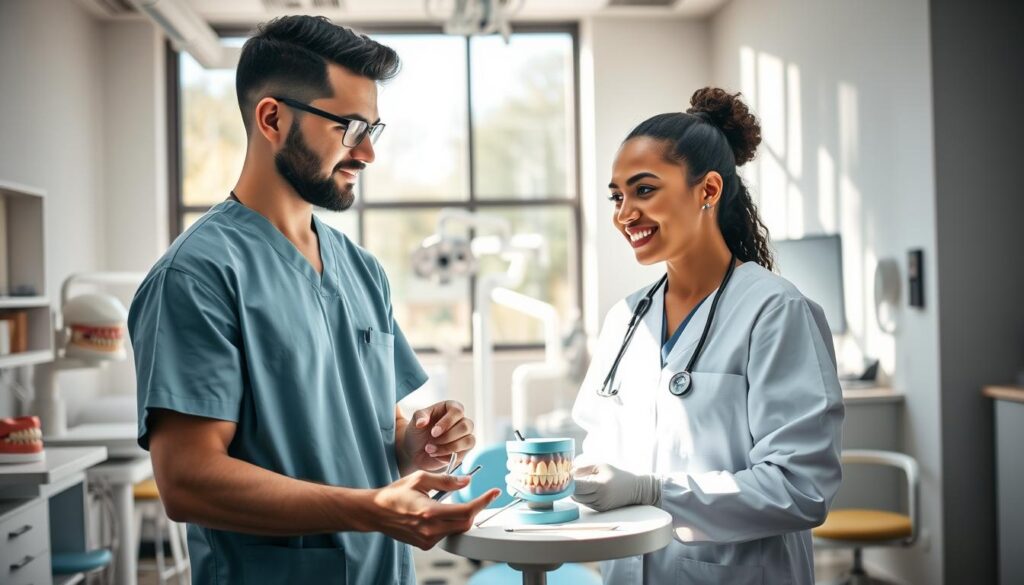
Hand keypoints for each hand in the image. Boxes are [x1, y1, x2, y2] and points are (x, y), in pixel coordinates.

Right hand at [360, 471, 499, 548]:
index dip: (483, 502)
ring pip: (457, 530)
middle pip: (466, 523)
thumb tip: (467, 481)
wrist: (375, 513)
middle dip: (475, 510)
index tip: (493, 493)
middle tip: (479, 498)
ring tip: (447, 503)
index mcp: (429, 512)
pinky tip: (438, 513)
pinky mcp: (425, 545)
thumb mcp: (419, 479)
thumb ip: (445, 480)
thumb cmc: (395, 494)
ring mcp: (427, 540)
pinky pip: (446, 534)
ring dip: (461, 516)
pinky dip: (449, 523)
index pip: (466, 510)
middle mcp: (430, 530)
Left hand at [401, 401, 475, 471]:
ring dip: (448, 448)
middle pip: (465, 426)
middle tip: (430, 443)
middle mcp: (462, 420)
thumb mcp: (416, 420)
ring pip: (468, 441)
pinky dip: (447, 457)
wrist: (415, 450)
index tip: (433, 432)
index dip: (447, 422)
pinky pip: (463, 454)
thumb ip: (419, 417)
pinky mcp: (464, 451)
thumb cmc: (419, 431)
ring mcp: (465, 436)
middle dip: (447, 437)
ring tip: (430, 450)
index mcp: (452, 408)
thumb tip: (422, 422)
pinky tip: (435, 456)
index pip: (458, 411)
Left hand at [571, 463, 660, 511]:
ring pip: (578, 500)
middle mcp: (599, 498)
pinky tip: (586, 489)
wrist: (634, 489)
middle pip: (575, 495)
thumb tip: (569, 472)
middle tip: (568, 478)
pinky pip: (585, 503)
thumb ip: (584, 468)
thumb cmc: (617, 475)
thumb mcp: (601, 466)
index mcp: (600, 486)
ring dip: (575, 492)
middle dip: (570, 487)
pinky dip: (582, 496)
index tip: (565, 475)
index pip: (577, 486)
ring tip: (579, 482)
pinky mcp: (600, 510)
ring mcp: (599, 506)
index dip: (568, 482)